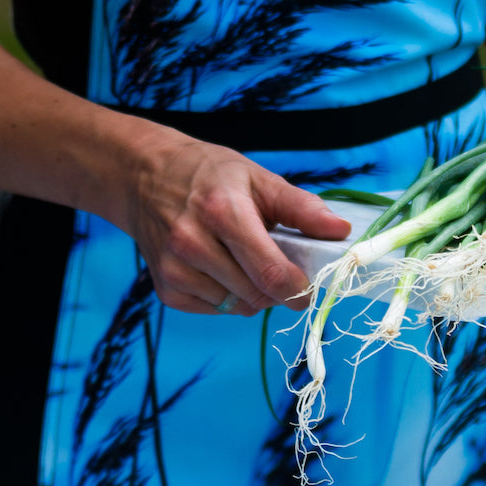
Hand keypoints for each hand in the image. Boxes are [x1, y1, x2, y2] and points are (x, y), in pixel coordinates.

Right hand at [117, 132, 351, 315]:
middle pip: (257, 295)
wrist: (145, 178)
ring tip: (246, 261)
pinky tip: (223, 269)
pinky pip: (217, 309)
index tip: (310, 286)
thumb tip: (341, 231)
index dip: (299, 288)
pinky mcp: (166, 290)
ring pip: (238, 307)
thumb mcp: (258, 179)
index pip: (270, 272)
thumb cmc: (209, 175)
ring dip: (255, 294)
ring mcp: (175, 270)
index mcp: (222, 212)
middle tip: (281, 266)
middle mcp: (192, 244)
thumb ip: (302, 208)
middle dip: (279, 289)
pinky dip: (230, 297)